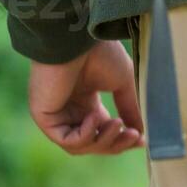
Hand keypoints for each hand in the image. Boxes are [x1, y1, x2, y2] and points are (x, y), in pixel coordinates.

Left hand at [28, 40, 144, 155]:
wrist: (78, 39)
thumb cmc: (100, 54)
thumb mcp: (123, 85)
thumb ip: (130, 109)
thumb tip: (142, 133)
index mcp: (85, 101)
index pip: (102, 131)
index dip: (122, 139)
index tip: (142, 139)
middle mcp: (69, 109)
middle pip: (93, 143)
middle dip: (116, 143)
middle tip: (134, 135)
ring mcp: (55, 114)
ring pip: (80, 146)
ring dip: (103, 141)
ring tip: (117, 123)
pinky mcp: (44, 116)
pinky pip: (66, 140)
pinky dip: (85, 136)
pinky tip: (95, 117)